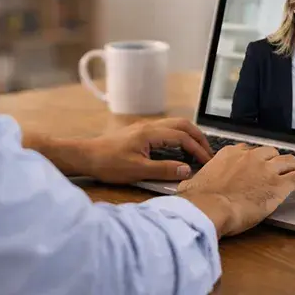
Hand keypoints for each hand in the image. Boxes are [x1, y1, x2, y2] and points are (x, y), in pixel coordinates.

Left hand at [83, 118, 212, 183]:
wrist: (86, 156)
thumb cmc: (109, 164)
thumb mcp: (137, 171)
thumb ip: (164, 170)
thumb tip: (187, 170)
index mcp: (151, 133)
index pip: (182, 137)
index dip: (198, 150)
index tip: (207, 162)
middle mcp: (149, 126)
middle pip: (182, 124)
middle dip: (198, 137)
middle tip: (208, 153)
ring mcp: (144, 128)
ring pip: (174, 125)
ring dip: (188, 135)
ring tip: (197, 151)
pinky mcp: (139, 133)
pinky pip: (166, 129)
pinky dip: (178, 137)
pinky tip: (178, 150)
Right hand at [176, 144, 294, 237]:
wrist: (209, 207)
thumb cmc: (198, 199)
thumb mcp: (191, 184)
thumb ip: (193, 182)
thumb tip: (184, 187)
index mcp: (229, 154)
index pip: (247, 150)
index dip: (254, 159)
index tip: (255, 168)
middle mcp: (250, 157)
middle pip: (270, 153)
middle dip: (275, 162)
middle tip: (276, 174)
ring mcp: (266, 169)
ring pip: (290, 161)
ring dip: (294, 169)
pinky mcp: (279, 185)